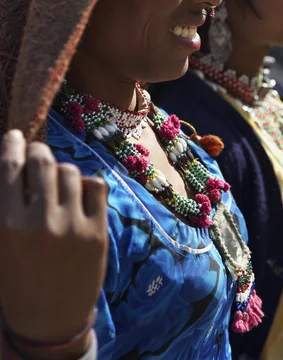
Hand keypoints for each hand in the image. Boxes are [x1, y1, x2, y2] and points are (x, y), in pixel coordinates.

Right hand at [0, 129, 107, 356]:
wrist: (51, 321)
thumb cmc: (17, 280)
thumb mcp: (1, 243)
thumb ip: (7, 204)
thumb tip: (14, 162)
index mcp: (7, 225)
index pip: (9, 168)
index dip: (12, 144)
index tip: (15, 135)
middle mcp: (40, 222)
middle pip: (43, 161)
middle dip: (38, 151)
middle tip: (37, 154)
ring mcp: (73, 226)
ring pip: (69, 171)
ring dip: (61, 171)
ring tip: (56, 185)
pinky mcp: (98, 231)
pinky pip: (96, 185)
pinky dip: (86, 184)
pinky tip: (79, 195)